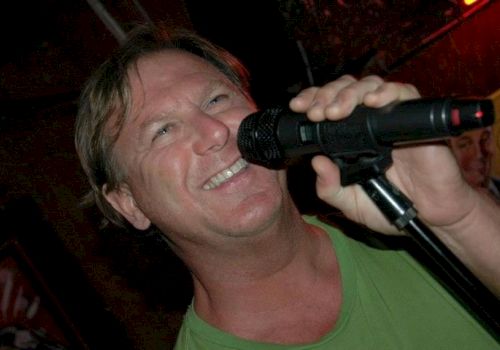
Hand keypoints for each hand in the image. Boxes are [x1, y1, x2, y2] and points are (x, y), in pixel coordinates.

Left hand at [289, 75, 474, 234]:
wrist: (432, 216)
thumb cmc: (392, 205)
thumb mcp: (352, 204)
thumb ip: (331, 189)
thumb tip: (317, 163)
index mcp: (350, 137)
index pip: (328, 106)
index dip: (313, 100)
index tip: (298, 109)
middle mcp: (369, 123)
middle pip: (345, 90)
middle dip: (325, 95)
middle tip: (316, 113)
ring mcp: (392, 120)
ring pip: (369, 86)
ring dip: (348, 94)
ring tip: (335, 112)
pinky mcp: (416, 121)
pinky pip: (404, 94)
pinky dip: (387, 92)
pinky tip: (372, 102)